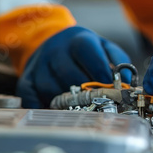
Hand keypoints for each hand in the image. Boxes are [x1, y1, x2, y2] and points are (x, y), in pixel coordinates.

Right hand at [16, 26, 130, 107]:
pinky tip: (59, 112)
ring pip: (53, 91)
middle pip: (71, 76)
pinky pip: (34, 100)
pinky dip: (46, 110)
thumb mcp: (104, 48)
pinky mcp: (26, 81)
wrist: (51, 42)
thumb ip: (119, 62)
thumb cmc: (84, 52)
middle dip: (88, 93)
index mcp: (78, 40)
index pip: (89, 55)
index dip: (102, 74)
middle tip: (100, 104)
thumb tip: (125, 83)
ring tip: (81, 107)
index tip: (113, 90)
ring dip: (69, 103)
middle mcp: (55, 51)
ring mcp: (38, 66)